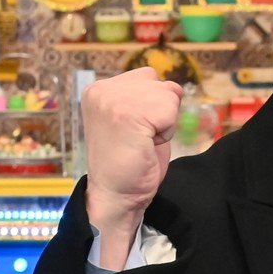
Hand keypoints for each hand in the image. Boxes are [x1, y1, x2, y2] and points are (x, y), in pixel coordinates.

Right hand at [82, 68, 182, 263]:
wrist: (116, 195)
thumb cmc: (129, 161)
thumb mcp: (134, 117)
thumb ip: (143, 96)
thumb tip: (173, 85)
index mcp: (99, 89)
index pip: (149, 78)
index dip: (153, 107)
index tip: (134, 131)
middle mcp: (102, 89)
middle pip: (162, 85)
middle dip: (161, 112)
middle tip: (140, 138)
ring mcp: (114, 99)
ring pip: (169, 96)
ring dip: (165, 122)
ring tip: (143, 141)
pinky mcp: (128, 113)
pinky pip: (171, 111)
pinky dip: (167, 131)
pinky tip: (147, 145)